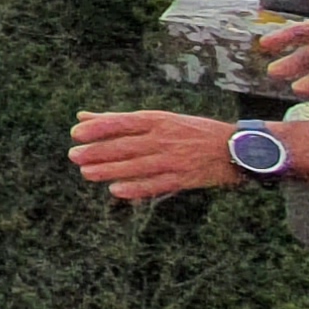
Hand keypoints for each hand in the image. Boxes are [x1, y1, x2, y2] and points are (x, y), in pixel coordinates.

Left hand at [69, 110, 249, 200]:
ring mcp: (174, 159)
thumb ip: (118, 120)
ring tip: (86, 173)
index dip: (98, 128)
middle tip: (74, 155)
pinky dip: (136, 188)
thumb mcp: (157, 119)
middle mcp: (164, 138)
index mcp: (157, 120)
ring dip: (110, 170)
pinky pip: (156, 184)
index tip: (76, 133)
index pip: (122, 122)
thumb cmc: (189, 131)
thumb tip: (83, 117)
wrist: (234, 148)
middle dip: (98, 151)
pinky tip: (116, 191)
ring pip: (136, 166)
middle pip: (126, 145)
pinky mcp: (183, 178)